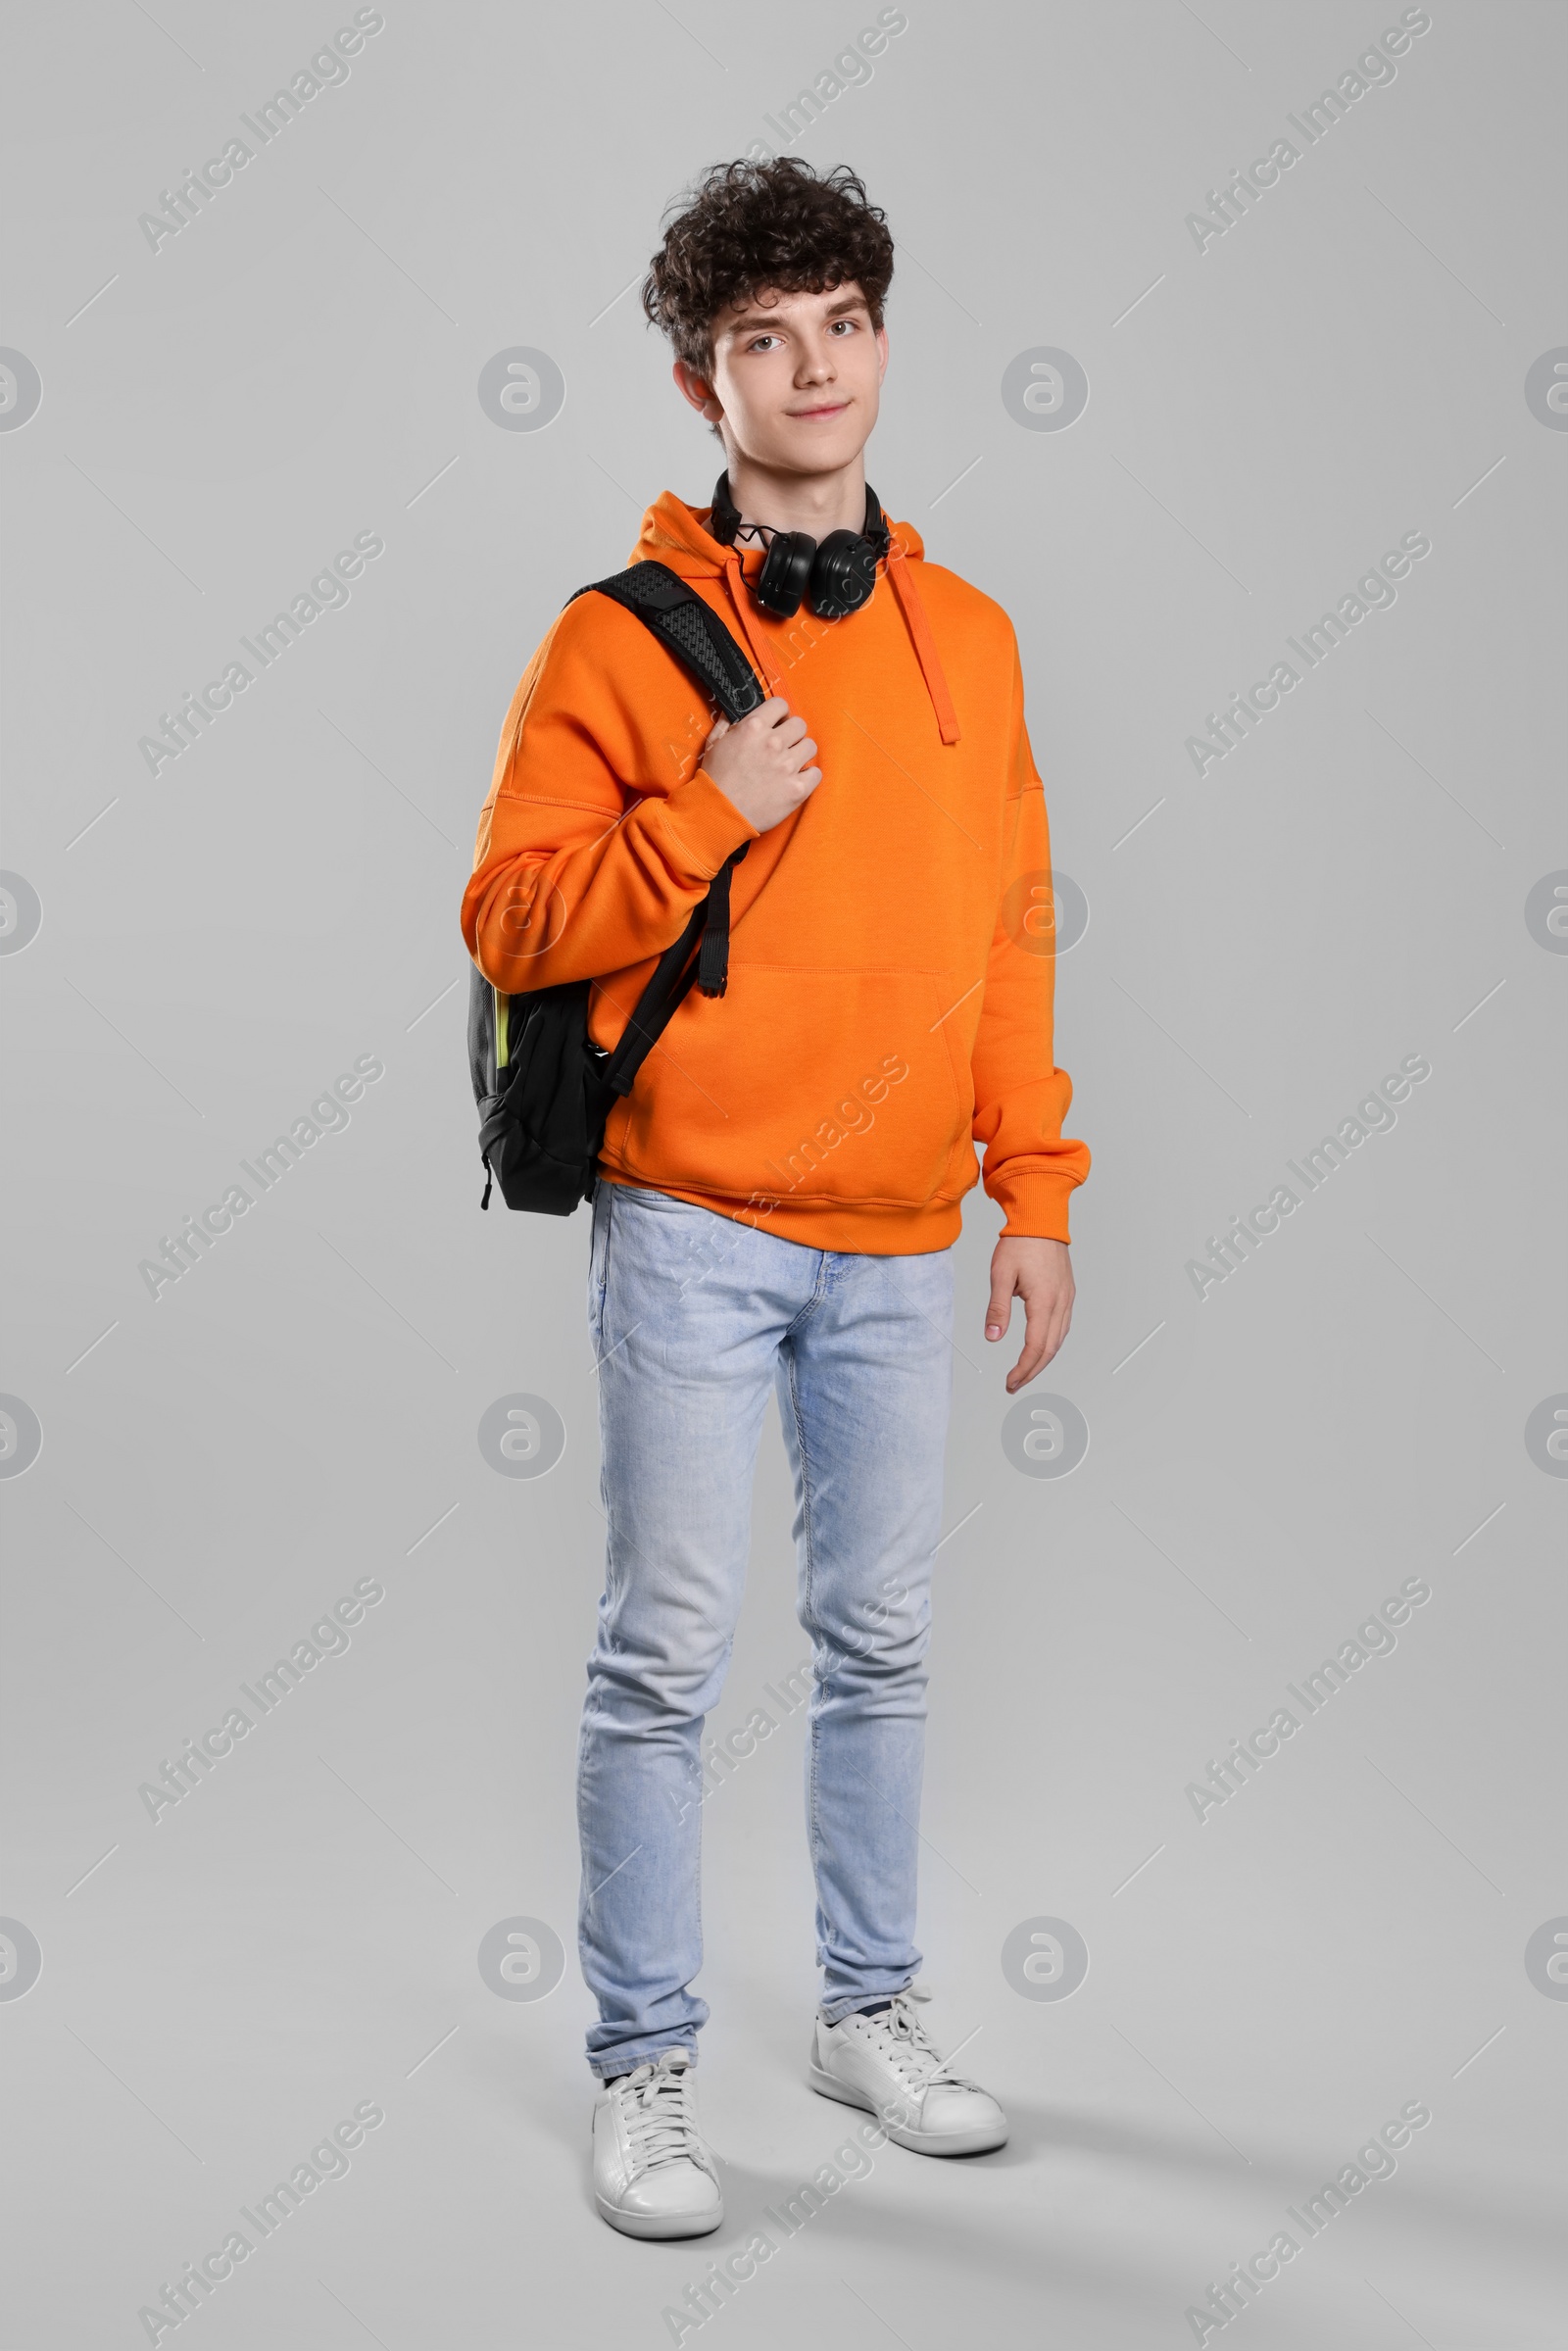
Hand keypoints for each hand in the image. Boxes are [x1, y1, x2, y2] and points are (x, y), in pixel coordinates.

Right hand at [700, 699, 821, 833]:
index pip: (780, 704)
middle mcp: (774, 743)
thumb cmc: (714, 780)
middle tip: (783, 746)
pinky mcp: (797, 789)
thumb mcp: (713, 744)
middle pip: (800, 725)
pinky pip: (816, 773)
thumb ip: (727, 724)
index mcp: (753, 727)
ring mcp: (788, 766)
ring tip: (789, 764)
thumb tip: (734, 712)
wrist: (719, 814)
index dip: (779, 713)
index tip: (778, 723)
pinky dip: (808, 776)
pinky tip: (795, 780)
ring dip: (801, 753)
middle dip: (791, 733)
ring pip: (810, 746)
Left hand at [986, 1237, 1073, 1392]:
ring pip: (1059, 1339)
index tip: (1010, 1381)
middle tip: (1014, 1383)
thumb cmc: (1020, 1243)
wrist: (1040, 1219)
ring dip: (1043, 1359)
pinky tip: (1041, 1347)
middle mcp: (1061, 1302)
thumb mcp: (1001, 1275)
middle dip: (1032, 1370)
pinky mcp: (1067, 1292)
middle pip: (1050, 1348)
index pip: (1036, 1347)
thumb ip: (997, 1309)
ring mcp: (1067, 1297)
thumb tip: (992, 1337)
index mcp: (1045, 1301)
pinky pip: (1063, 1326)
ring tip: (1026, 1371)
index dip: (1023, 1368)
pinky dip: (1051, 1342)